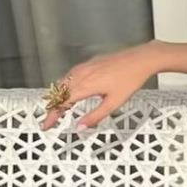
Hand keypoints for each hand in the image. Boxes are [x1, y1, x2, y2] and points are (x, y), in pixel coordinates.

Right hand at [38, 40, 162, 131]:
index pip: (61, 103)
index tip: (46, 125)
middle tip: (51, 120)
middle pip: (58, 93)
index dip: (52, 116)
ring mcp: (83, 67)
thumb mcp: (114, 103)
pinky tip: (70, 91)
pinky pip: (70, 75)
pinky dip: (64, 86)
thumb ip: (95, 116)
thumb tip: (80, 127)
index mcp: (85, 86)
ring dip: (56, 96)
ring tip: (57, 108)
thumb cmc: (130, 80)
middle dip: (52, 107)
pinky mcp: (88, 63)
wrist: (140, 59)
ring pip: (62, 82)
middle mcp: (80, 74)